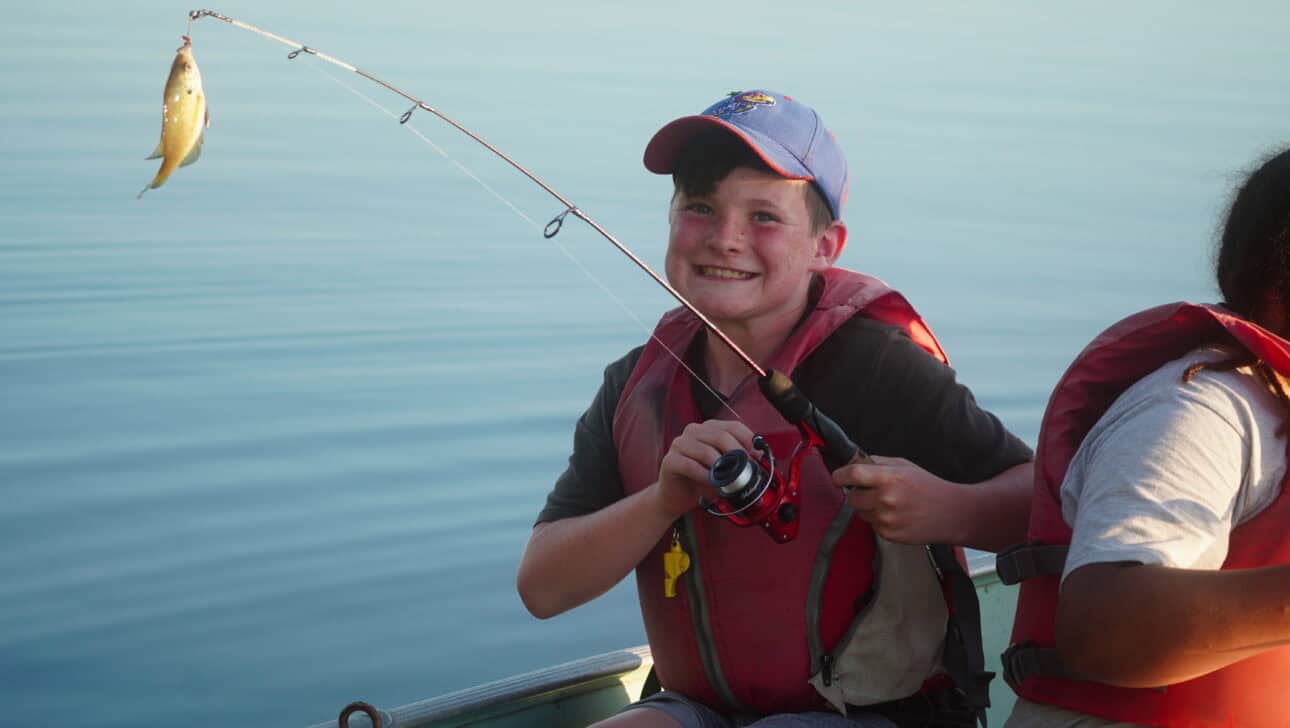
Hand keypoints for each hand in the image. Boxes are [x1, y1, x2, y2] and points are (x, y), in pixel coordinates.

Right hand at [654, 419, 757, 518]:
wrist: (677, 497)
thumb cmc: (702, 480)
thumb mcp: (725, 469)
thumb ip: (740, 459)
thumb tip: (758, 454)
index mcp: (709, 428)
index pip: (733, 426)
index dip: (748, 440)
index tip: (756, 456)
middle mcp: (693, 431)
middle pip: (721, 436)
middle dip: (737, 455)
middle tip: (746, 470)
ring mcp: (680, 444)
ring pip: (706, 451)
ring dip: (721, 468)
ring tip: (730, 480)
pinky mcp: (670, 460)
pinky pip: (690, 466)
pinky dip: (705, 476)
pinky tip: (712, 483)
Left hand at [832, 455, 960, 544]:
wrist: (951, 513)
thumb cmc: (928, 487)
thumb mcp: (904, 465)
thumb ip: (876, 463)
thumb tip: (852, 461)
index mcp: (891, 478)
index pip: (853, 474)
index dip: (840, 475)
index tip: (838, 477)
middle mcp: (887, 499)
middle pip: (852, 497)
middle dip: (857, 493)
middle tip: (871, 490)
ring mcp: (887, 519)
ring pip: (860, 512)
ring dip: (867, 507)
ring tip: (889, 503)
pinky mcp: (888, 535)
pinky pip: (871, 525)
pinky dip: (877, 519)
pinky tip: (895, 515)